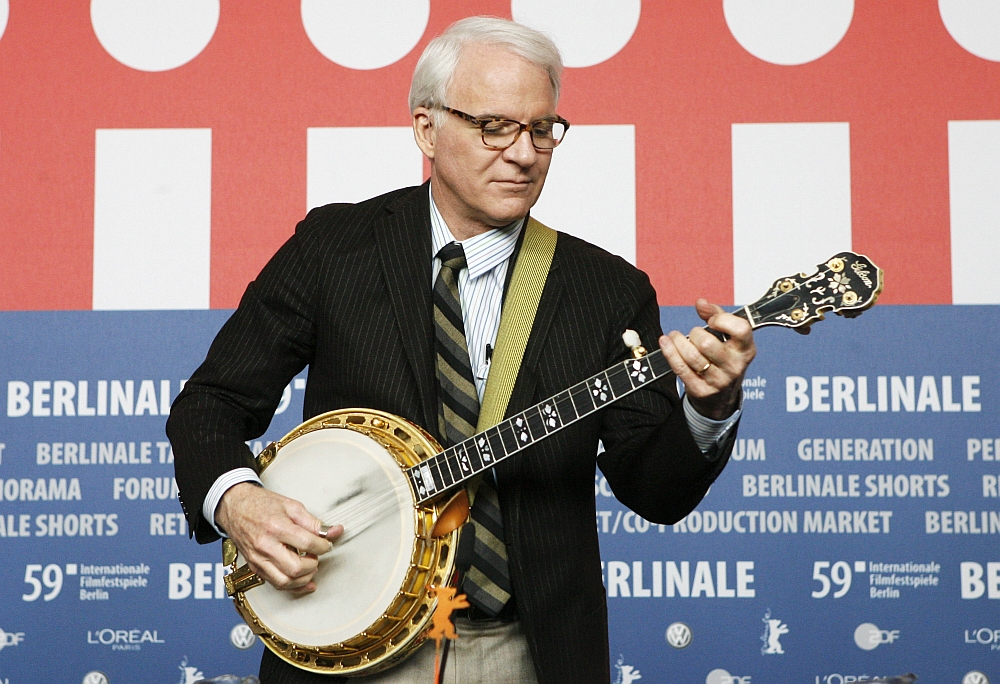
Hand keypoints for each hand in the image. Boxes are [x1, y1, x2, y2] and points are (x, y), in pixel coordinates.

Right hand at [215, 482, 343, 594]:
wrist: (234, 507)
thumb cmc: (262, 504)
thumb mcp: (291, 506)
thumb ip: (313, 522)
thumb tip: (333, 531)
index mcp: (276, 527)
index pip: (307, 543)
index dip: (323, 545)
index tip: (327, 544)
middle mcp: (265, 545)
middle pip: (295, 568)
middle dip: (313, 564)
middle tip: (316, 555)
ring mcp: (258, 559)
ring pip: (285, 581)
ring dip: (304, 579)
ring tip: (310, 566)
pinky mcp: (254, 567)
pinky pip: (275, 584)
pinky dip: (292, 586)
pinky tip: (304, 582)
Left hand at [658, 298, 755, 419]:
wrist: (721, 398)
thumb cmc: (723, 359)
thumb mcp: (728, 337)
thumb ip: (716, 315)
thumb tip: (701, 303)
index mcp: (746, 350)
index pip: (740, 329)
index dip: (722, 320)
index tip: (711, 320)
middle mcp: (735, 366)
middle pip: (707, 343)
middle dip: (695, 333)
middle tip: (693, 334)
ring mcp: (719, 381)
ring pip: (692, 356)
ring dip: (678, 342)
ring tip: (675, 337)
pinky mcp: (701, 390)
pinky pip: (681, 368)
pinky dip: (670, 353)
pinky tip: (665, 343)